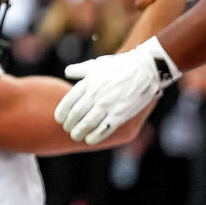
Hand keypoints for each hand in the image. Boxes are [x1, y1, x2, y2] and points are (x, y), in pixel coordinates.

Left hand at [54, 38, 179, 144]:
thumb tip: (67, 72)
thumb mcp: (97, 64)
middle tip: (68, 129)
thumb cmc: (120, 65)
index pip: (68, 102)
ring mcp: (108, 105)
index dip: (62, 114)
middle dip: (69, 125)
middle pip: (76, 115)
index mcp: (88, 82)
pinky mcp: (121, 114)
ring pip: (88, 124)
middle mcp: (95, 94)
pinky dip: (95, 136)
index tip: (60, 119)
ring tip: (76, 136)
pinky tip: (90, 139)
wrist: (146, 68)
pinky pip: (104, 129)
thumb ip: (80, 69)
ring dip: (79, 132)